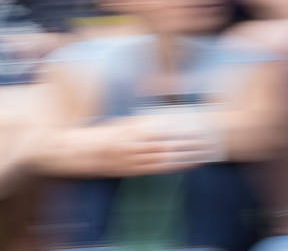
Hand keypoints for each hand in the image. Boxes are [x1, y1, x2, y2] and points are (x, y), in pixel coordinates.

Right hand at [93, 115, 216, 175]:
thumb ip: (142, 121)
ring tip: (205, 151)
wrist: (79, 154)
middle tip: (208, 140)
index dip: (181, 129)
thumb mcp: (122, 122)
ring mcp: (132, 161)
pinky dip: (176, 166)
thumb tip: (167, 116)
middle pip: (167, 145)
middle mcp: (132, 147)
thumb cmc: (103, 134)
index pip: (163, 130)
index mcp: (131, 131)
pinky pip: (157, 169)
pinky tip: (189, 163)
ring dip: (186, 156)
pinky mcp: (132, 171)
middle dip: (188, 143)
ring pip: (165, 159)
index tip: (198, 126)